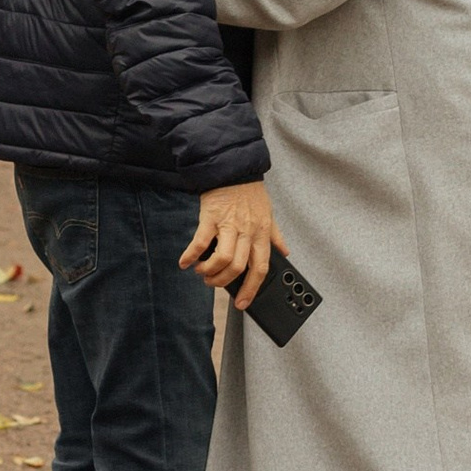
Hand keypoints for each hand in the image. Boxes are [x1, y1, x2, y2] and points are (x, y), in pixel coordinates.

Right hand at [181, 179, 282, 308]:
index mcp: (262, 233)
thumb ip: (276, 235)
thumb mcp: (269, 213)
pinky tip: (185, 262)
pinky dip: (191, 256)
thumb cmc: (250, 192)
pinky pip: (200, 242)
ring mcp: (228, 224)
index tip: (243, 303)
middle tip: (214, 284)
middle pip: (238, 267)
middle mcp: (246, 231)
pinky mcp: (210, 216)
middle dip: (223, 282)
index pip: (260, 268)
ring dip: (209, 271)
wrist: (232, 168)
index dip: (252, 289)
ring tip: (202, 272)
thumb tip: (285, 252)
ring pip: (223, 258)